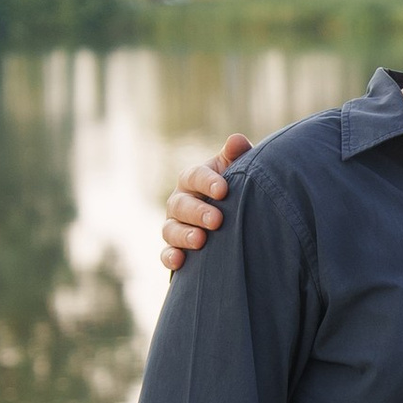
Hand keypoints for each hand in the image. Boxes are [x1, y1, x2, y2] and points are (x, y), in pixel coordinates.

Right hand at [160, 132, 251, 273]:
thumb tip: (237, 141)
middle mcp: (179, 201)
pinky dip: (171, 257)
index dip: (207, 182)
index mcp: (193, 180)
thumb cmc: (234, 190)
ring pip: (170, 229)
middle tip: (217, 220)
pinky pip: (166, 254)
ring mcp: (174, 225)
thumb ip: (236, 155)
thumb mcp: (237, 170)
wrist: (233, 218)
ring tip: (200, 241)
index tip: (223, 190)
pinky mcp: (174, 248)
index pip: (194, 177)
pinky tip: (180, 262)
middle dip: (197, 212)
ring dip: (184, 235)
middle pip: (180, 205)